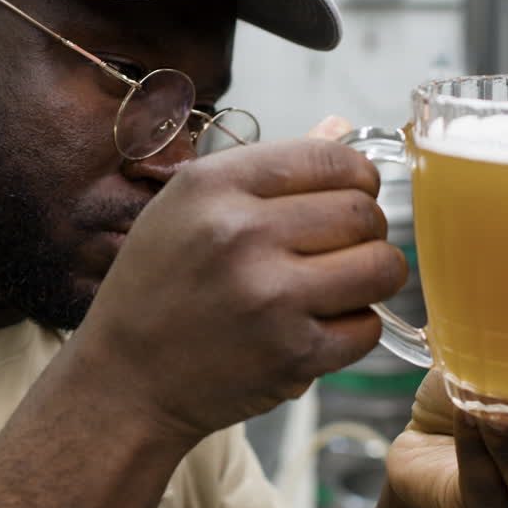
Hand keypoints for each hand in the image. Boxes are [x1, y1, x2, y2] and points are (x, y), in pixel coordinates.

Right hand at [72, 136, 407, 444]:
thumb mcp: (189, 208)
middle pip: (363, 212)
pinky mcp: (293, 354)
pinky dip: (353, 330)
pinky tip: (316, 327)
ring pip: (381, 267)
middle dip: (364, 231)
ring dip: (371, 277)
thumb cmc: (157, 288)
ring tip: (339, 286)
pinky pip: (368, 328)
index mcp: (214, 184)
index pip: (332, 158)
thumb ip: (267, 170)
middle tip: (339, 250)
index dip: (355, 179)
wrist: (126, 379)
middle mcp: (242, 233)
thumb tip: (340, 128)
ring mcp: (270, 296)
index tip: (347, 198)